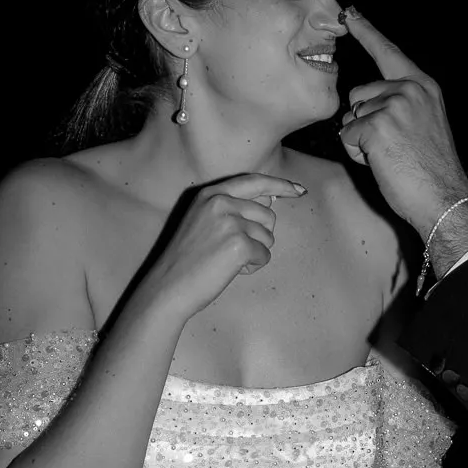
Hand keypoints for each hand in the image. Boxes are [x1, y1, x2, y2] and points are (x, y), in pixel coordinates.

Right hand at [145, 174, 306, 321]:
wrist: (168, 285)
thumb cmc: (188, 258)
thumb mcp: (205, 221)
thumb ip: (235, 207)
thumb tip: (272, 199)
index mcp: (211, 194)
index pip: (255, 181)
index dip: (281, 185)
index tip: (299, 190)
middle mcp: (221, 202)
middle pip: (268, 214)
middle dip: (260, 235)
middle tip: (233, 250)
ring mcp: (231, 222)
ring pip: (268, 237)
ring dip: (255, 252)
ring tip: (227, 260)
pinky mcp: (239, 245)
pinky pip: (265, 256)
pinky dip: (252, 267)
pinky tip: (230, 270)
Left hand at [339, 10, 467, 234]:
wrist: (444, 197)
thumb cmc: (430, 168)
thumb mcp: (423, 122)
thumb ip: (400, 104)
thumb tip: (363, 104)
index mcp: (422, 85)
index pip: (388, 52)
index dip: (366, 31)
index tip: (348, 12)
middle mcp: (409, 88)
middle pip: (358, 95)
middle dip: (364, 123)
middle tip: (393, 146)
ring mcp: (393, 105)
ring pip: (350, 118)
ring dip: (360, 140)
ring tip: (390, 155)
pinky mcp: (377, 125)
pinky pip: (347, 137)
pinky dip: (358, 155)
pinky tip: (383, 162)